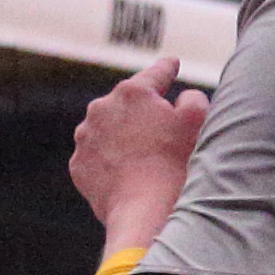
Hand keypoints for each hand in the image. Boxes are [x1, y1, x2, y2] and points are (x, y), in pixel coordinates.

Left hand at [67, 46, 208, 251]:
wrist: (142, 209)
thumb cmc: (173, 164)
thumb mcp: (195, 122)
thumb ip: (192, 98)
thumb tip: (182, 97)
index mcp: (133, 92)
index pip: (156, 73)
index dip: (167, 68)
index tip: (171, 64)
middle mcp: (102, 107)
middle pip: (128, 102)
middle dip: (143, 110)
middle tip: (162, 128)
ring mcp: (86, 136)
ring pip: (109, 127)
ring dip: (123, 134)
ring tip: (143, 155)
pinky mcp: (79, 163)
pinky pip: (97, 153)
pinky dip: (109, 157)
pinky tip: (126, 171)